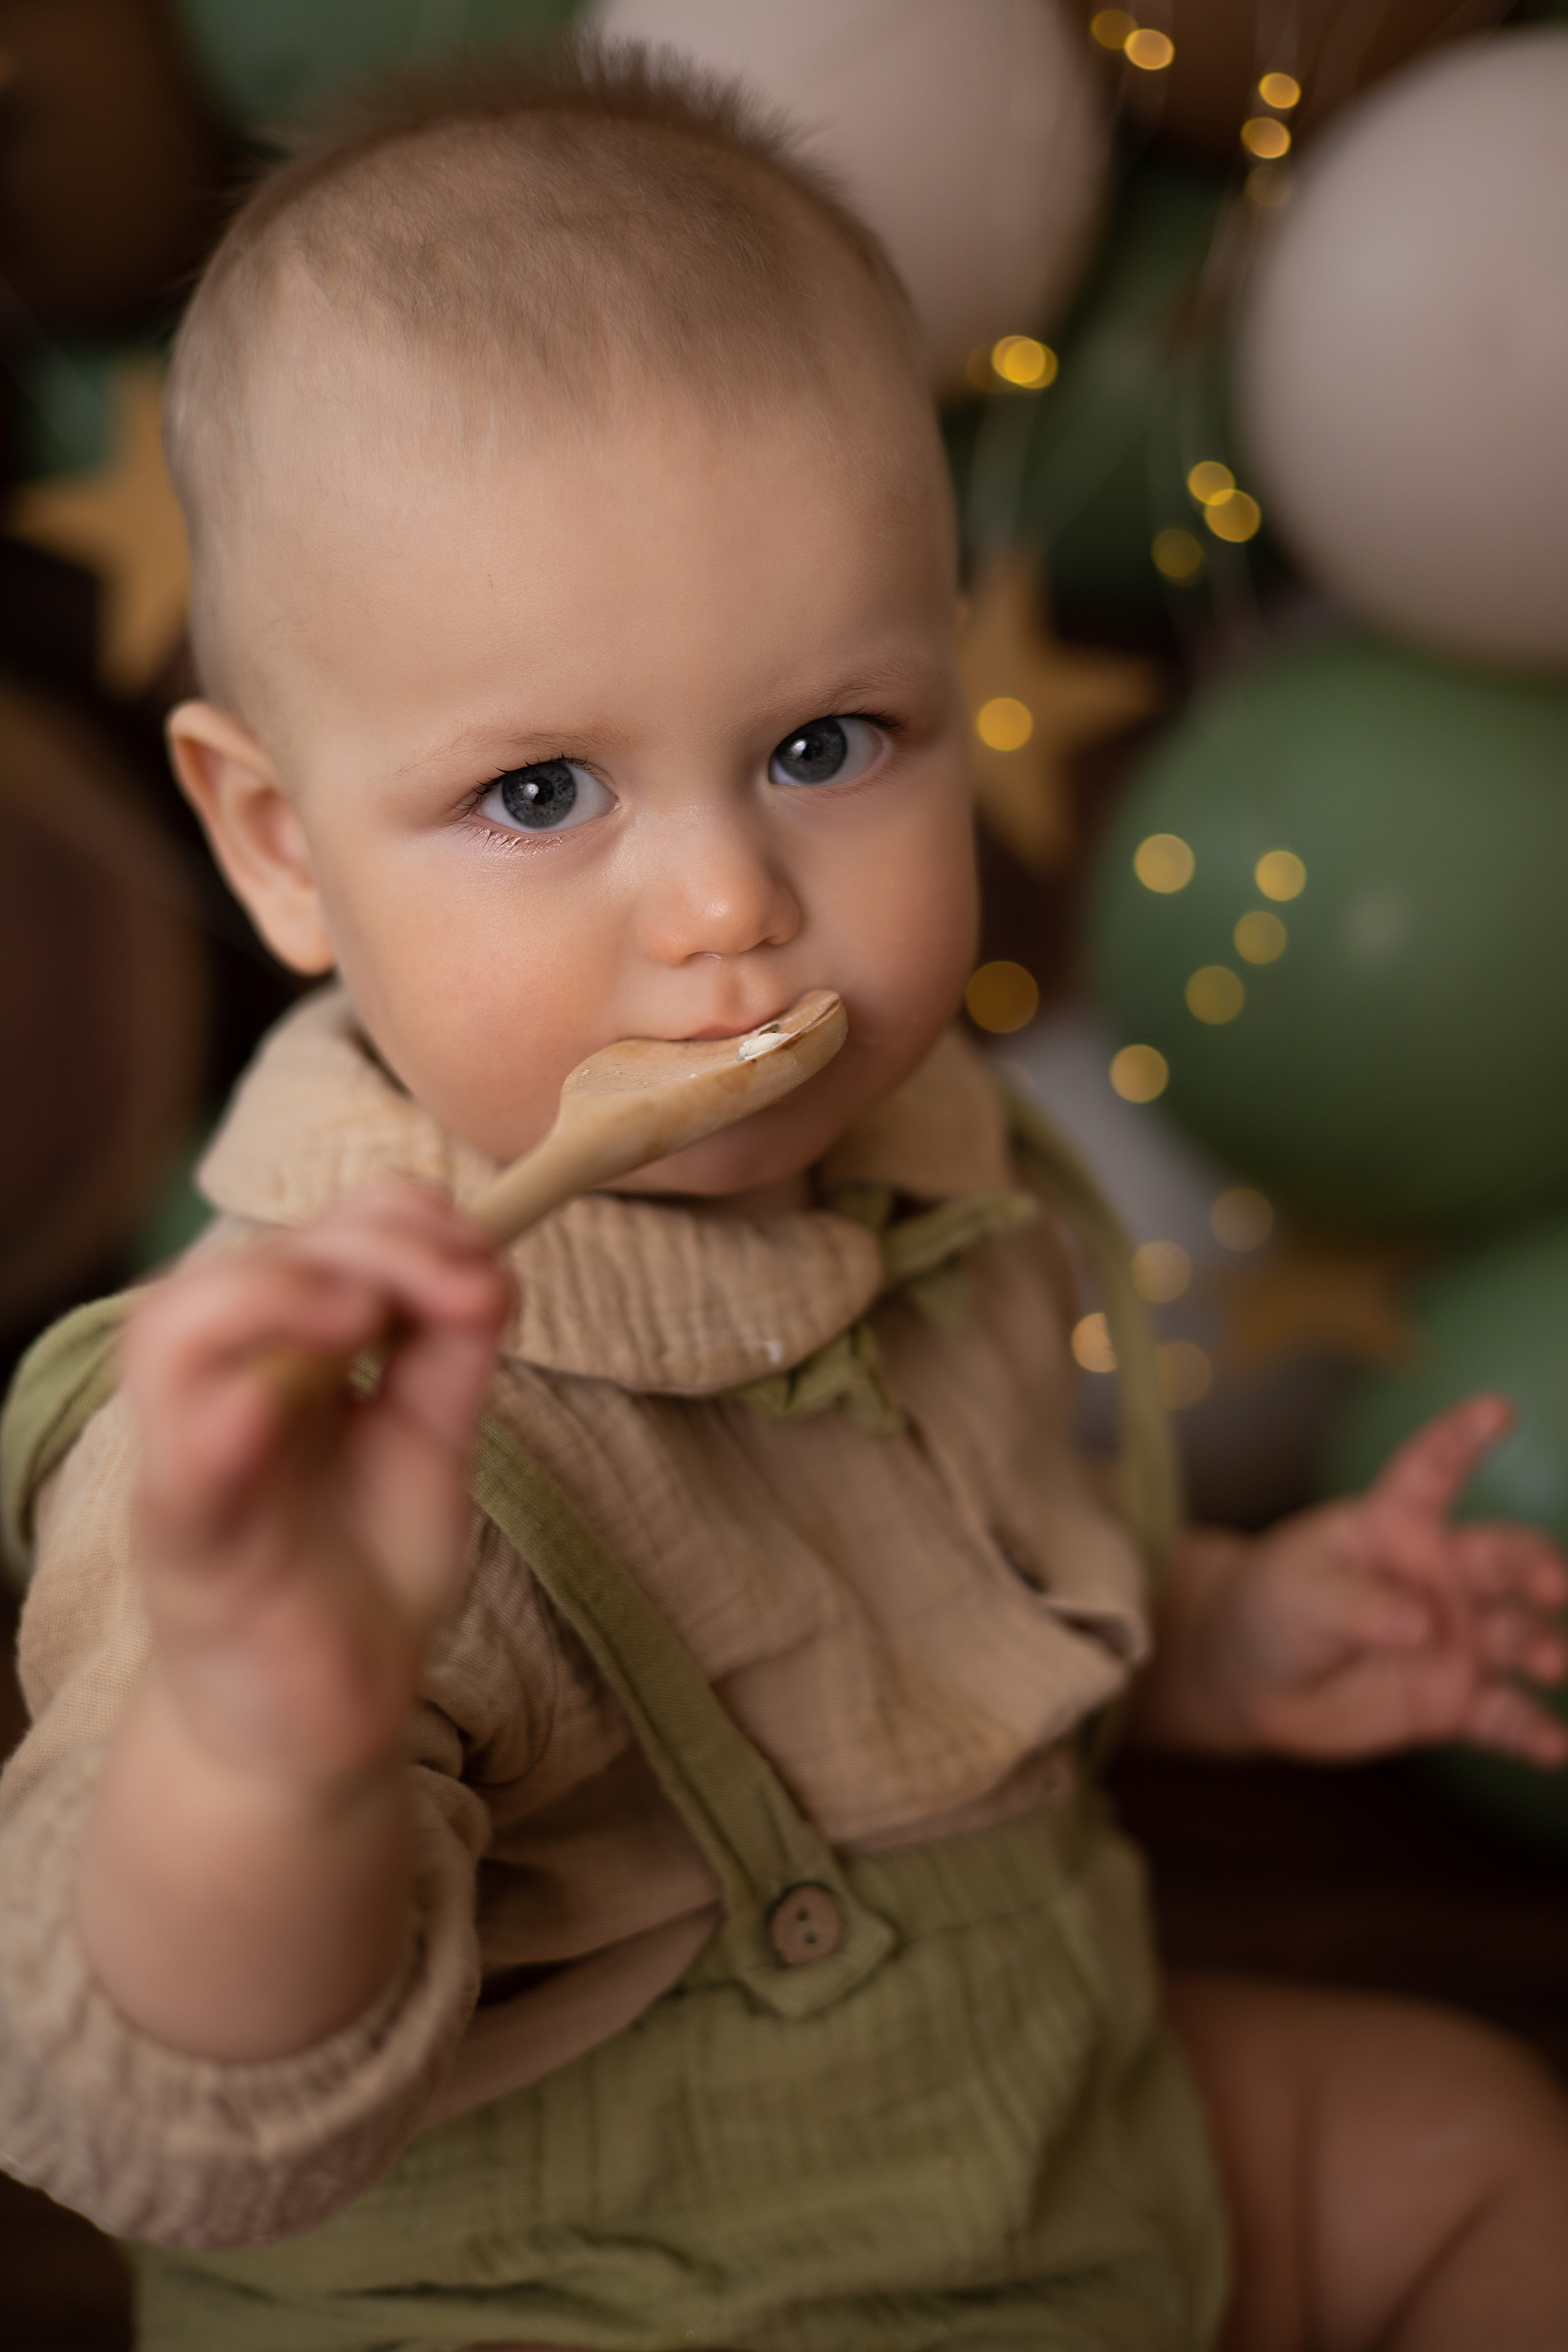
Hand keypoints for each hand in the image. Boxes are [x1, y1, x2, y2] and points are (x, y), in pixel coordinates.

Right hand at [125, 1182, 511, 1791]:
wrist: (322, 1726)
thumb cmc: (363, 1575)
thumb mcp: (431, 1445)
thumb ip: (451, 1356)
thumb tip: (491, 1263)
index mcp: (289, 1353)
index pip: (320, 1231)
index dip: (401, 1216)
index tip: (484, 1257)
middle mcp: (229, 1387)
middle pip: (255, 1258)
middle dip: (367, 1246)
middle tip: (455, 1288)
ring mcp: (195, 1459)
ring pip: (175, 1327)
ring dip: (274, 1293)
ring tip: (362, 1317)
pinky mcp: (187, 1540)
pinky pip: (181, 1455)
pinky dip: (227, 1409)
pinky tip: (283, 1396)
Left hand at [1140, 1396, 1567, 1765]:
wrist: (1256, 1679)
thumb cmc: (1275, 1607)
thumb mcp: (1299, 1591)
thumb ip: (1357, 1604)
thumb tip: (1420, 1624)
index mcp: (1397, 1525)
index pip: (1433, 1470)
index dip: (1463, 1438)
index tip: (1497, 1411)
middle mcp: (1442, 1575)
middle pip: (1503, 1559)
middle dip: (1536, 1567)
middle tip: (1551, 1586)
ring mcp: (1457, 1637)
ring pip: (1518, 1635)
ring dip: (1544, 1646)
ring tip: (1552, 1662)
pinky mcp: (1456, 1699)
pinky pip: (1505, 1716)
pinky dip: (1533, 1733)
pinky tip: (1553, 1749)